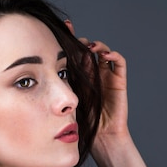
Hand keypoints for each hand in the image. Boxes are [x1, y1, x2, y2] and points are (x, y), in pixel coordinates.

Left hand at [64, 21, 129, 150]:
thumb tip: (48, 70)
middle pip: (88, 49)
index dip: (70, 39)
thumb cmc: (84, 125)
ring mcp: (107, 76)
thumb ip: (62, 86)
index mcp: (79, 78)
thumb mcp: (68, 100)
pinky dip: (114, 55)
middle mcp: (93, 74)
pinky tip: (105, 54)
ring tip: (89, 46)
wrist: (102, 138)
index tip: (62, 28)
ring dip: (97, 45)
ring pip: (103, 52)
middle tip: (75, 39)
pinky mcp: (119, 82)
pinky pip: (119, 63)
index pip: (74, 54)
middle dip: (82, 41)